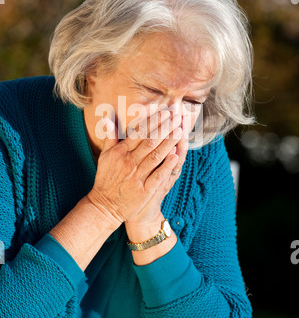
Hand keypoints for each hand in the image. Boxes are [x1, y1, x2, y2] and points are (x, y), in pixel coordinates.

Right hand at [87, 109, 187, 226]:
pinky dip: (167, 165)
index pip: (138, 132)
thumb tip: (107, 116)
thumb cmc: (106, 178)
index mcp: (120, 152)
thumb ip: (110, 136)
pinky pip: (157, 176)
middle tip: (176, 116)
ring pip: (155, 156)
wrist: (104, 206)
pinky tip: (176, 155)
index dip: (152, 121)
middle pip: (149, 141)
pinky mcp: (144, 190)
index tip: (164, 112)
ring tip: (180, 131)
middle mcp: (128, 162)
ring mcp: (136, 176)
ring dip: (168, 142)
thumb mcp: (105, 156)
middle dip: (164, 128)